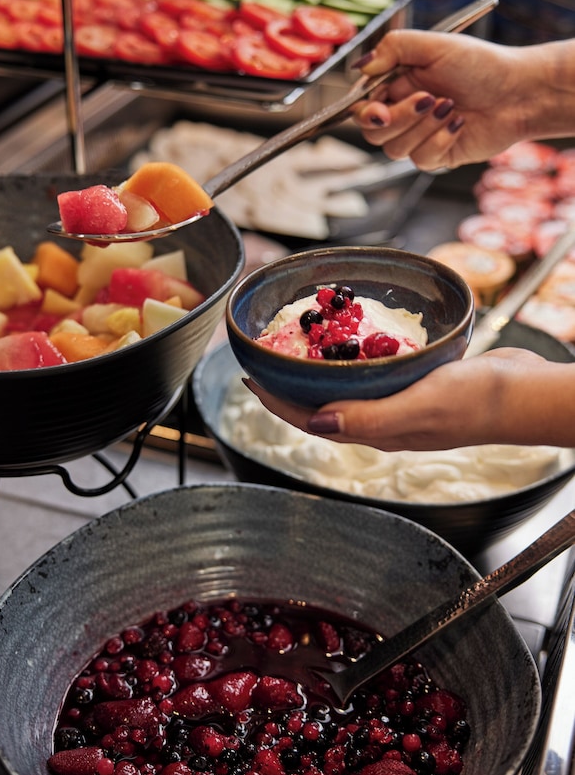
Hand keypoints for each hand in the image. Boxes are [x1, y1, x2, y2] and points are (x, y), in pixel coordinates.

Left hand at [245, 349, 574, 449]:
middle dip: (288, 386)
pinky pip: (374, 375)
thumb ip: (368, 417)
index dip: (276, 400)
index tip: (249, 375)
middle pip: (321, 406)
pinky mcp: (420, 386)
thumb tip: (314, 424)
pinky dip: (354, 361)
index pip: (311, 420)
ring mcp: (401, 405)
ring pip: (346, 391)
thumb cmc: (478, 402)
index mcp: (376, 432)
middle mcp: (383, 422)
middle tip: (264, 358)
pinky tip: (353, 342)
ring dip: (318, 373)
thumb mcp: (419, 407)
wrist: (525, 395)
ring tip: (298, 349)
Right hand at [351, 32, 548, 170]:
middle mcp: (404, 112)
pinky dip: (440, 140)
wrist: (518, 92)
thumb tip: (361, 66)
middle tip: (428, 100)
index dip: (364, 112)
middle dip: (399, 118)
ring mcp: (419, 136)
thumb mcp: (435, 45)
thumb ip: (394, 48)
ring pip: (394, 149)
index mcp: (397, 85)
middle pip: (374, 132)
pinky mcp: (436, 156)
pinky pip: (421, 159)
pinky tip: (459, 124)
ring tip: (450, 106)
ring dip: (423, 127)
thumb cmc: (482, 65)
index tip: (378, 110)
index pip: (362, 106)